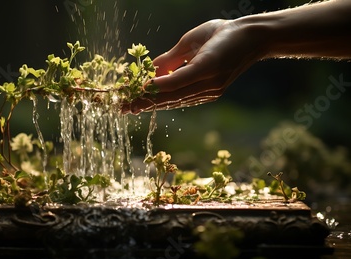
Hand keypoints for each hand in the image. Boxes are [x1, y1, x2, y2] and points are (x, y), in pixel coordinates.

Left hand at [121, 19, 264, 113]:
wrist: (252, 40)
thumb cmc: (221, 32)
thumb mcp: (193, 38)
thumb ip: (171, 57)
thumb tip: (150, 71)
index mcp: (208, 65)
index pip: (174, 81)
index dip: (153, 87)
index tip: (133, 92)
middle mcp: (211, 83)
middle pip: (172, 96)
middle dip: (146, 102)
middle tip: (124, 107)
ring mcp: (213, 92)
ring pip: (177, 101)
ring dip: (153, 105)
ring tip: (132, 108)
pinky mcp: (212, 94)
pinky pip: (185, 99)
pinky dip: (167, 100)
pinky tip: (151, 103)